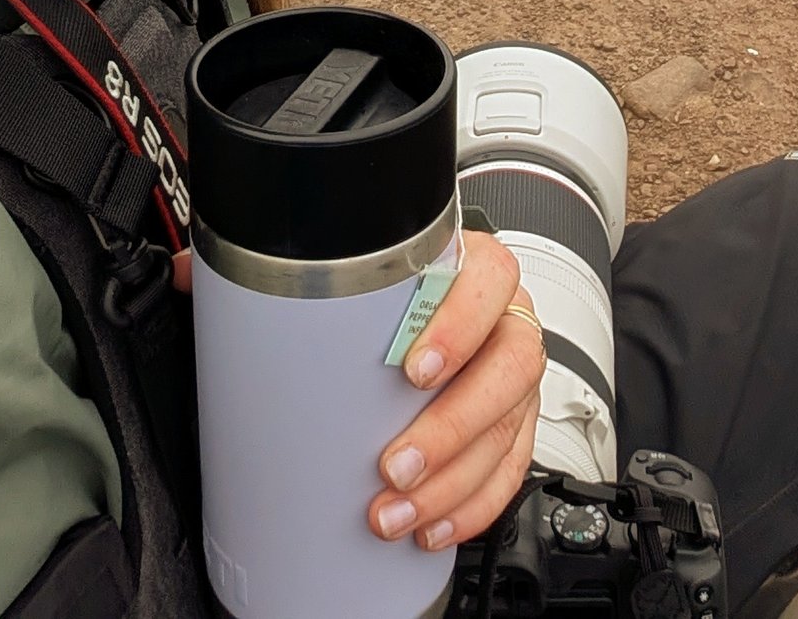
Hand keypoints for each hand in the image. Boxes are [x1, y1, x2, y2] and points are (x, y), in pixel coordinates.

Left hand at [370, 230, 543, 552]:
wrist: (424, 313)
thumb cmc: (398, 301)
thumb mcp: (380, 287)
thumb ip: (355, 300)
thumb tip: (279, 338)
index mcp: (478, 272)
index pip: (491, 280)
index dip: (460, 326)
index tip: (415, 369)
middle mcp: (507, 321)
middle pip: (508, 369)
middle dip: (451, 427)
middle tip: (398, 463)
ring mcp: (516, 376)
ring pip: (507, 429)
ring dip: (452, 482)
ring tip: (401, 509)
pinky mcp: (518, 423)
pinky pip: (510, 469)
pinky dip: (471, 505)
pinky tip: (435, 524)